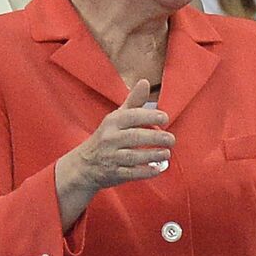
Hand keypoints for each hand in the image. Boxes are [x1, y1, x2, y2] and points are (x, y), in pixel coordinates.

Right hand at [55, 80, 173, 206]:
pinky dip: (146, 171)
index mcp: (111, 122)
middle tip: (171, 139)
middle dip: (156, 137)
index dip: (150, 116)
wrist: (84, 165)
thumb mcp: (116, 117)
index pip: (132, 116)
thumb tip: (144, 81)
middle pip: (134, 137)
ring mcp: (110, 157)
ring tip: (167, 153)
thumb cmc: (106, 137)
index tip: (165, 118)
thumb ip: (133, 101)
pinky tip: (158, 168)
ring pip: (133, 156)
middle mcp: (109, 139)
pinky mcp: (114, 173)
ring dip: (153, 155)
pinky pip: (132, 173)